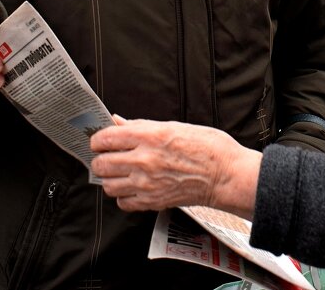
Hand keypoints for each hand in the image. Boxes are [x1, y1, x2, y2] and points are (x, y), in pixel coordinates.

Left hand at [91, 118, 261, 216]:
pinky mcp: (152, 202)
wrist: (225, 175)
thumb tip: (118, 122)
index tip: (100, 140)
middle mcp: (145, 160)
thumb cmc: (208, 148)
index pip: (107, 138)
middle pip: (102, 163)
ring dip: (110, 178)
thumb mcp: (174, 126)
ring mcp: (147, 183)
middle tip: (107, 157)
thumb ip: (141, 125)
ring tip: (120, 172)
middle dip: (100, 159)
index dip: (98, 139)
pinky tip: (132, 187)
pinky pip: (122, 203)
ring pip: (108, 185)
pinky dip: (123, 196)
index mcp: (151, 136)